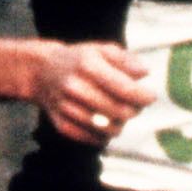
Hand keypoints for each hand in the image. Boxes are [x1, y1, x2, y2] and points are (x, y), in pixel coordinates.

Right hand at [33, 39, 153, 143]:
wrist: (41, 72)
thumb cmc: (80, 60)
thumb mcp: (101, 50)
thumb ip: (125, 60)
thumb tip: (145, 72)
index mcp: (88, 65)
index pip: (125, 89)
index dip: (143, 96)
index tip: (150, 96)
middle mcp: (75, 87)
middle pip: (120, 112)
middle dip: (134, 110)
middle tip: (134, 104)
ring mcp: (67, 108)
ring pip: (110, 130)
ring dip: (120, 123)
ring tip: (117, 111)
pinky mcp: (63, 126)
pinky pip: (96, 140)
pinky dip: (104, 134)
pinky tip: (102, 120)